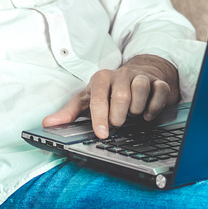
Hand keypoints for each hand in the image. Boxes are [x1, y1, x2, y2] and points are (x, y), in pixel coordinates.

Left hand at [43, 54, 178, 138]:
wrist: (138, 74)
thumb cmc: (109, 91)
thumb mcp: (87, 100)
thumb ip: (69, 113)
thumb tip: (47, 123)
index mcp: (101, 79)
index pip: (98, 98)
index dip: (100, 117)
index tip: (102, 134)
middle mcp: (120, 75)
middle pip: (121, 96)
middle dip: (119, 115)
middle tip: (118, 123)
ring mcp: (140, 77)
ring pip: (141, 90)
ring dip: (137, 109)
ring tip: (133, 115)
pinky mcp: (158, 82)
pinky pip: (159, 92)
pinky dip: (154, 107)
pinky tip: (148, 115)